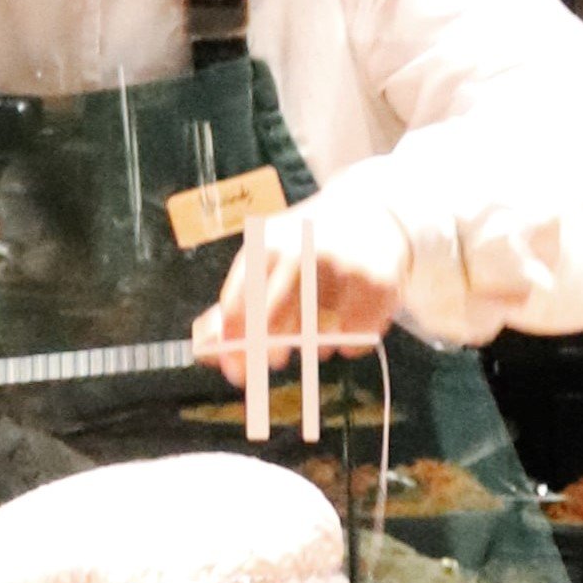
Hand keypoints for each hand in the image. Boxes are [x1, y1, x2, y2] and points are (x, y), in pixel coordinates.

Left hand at [192, 195, 415, 374]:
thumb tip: (204, 348)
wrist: (369, 210)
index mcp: (267, 245)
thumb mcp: (267, 255)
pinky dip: (347, 344)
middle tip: (272, 362)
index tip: (235, 371)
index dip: (235, 343)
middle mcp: (303, 252)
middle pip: (274, 318)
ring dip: (313, 344)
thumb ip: (237, 301)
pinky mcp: (377, 284)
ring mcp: (343, 267)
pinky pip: (355, 337)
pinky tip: (346, 324)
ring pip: (318, 333)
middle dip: (268, 349)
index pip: (239, 303)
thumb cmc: (306, 243)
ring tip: (316, 328)